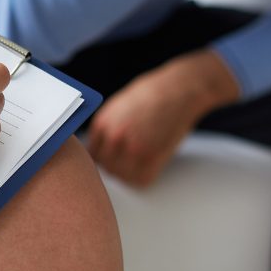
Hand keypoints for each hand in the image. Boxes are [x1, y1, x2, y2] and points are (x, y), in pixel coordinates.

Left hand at [87, 49, 237, 186]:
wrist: (177, 91)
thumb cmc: (150, 94)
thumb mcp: (118, 106)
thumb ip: (108, 126)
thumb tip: (104, 146)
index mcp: (103, 123)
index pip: (93, 153)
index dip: (103, 157)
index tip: (111, 159)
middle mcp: (114, 136)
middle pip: (105, 165)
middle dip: (114, 166)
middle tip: (126, 164)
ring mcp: (132, 148)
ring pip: (121, 175)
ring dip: (128, 174)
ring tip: (138, 166)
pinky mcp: (152, 156)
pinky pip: (141, 179)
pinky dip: (144, 177)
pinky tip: (148, 168)